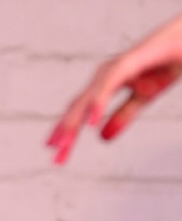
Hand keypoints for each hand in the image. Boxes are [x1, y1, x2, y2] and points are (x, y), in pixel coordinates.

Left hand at [46, 14, 181, 163]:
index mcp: (105, 84)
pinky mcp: (127, 63)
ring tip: (63, 145)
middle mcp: (104, 76)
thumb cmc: (165, 64)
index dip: (69, 134)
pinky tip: (91, 123)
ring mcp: (113, 68)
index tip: (57, 157)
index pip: (82, 113)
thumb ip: (122, 116)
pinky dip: (98, 104)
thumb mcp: (143, 98)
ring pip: (88, 99)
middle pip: (78, 107)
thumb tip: (101, 138)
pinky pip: (108, 86)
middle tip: (55, 158)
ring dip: (74, 123)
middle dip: (65, 133)